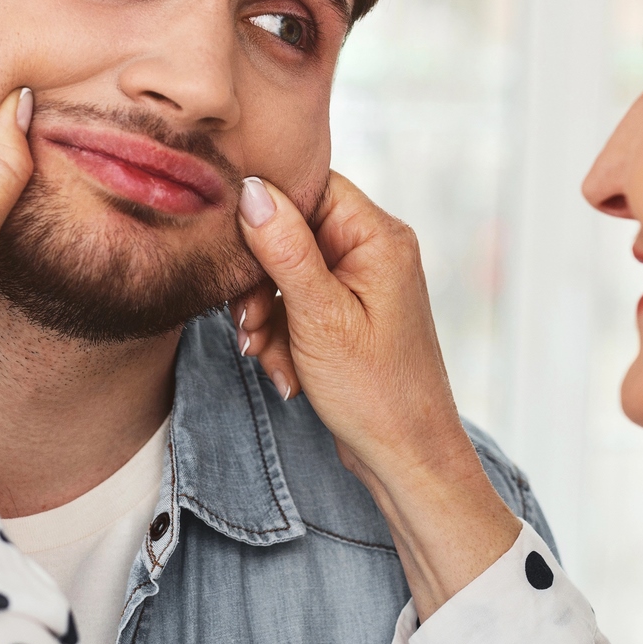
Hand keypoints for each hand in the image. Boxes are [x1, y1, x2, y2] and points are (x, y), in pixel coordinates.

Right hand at [231, 173, 518, 617]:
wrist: (406, 457)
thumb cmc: (376, 393)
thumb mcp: (319, 318)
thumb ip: (285, 249)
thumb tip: (252, 188)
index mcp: (378, 237)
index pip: (309, 186)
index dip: (266, 213)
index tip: (237, 252)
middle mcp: (373, 250)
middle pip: (290, 231)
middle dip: (260, 281)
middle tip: (250, 324)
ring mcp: (360, 282)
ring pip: (285, 271)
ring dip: (265, 315)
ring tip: (267, 356)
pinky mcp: (347, 312)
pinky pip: (296, 303)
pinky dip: (280, 333)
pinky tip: (283, 370)